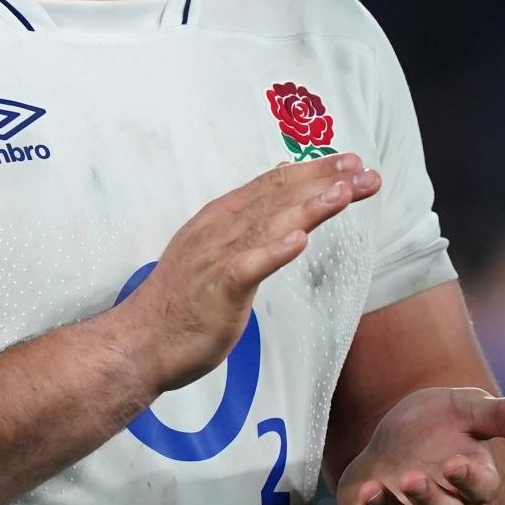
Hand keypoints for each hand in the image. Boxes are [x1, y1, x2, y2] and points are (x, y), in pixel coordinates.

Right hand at [118, 153, 379, 392]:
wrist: (140, 341)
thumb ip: (243, 221)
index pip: (272, 185)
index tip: (350, 162)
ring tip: (343, 193)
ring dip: (308, 207)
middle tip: (365, 170)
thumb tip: (276, 186)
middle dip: (324, 182)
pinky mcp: (218, 289)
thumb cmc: (180, 301)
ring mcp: (217, 258)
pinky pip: (248, 267)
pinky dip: (273, 252)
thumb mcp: (211, 250)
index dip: (313, 171)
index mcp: (219, 218)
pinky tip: (299, 241)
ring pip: (268, 225)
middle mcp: (219, 230)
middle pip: (278, 197)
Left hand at [334, 387, 504, 504]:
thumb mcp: (464, 409)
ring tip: (369, 488)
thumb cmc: (438, 427)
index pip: (483, 489)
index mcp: (479, 483)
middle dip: (428, 502)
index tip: (455, 462)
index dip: (470, 479)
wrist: (400, 448)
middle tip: (409, 476)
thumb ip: (500, 414)